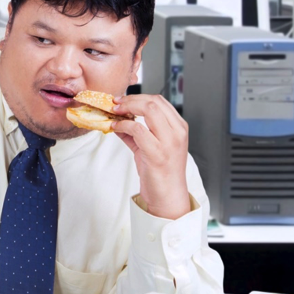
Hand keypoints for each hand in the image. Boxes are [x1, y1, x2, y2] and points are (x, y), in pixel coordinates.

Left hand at [110, 94, 190, 219]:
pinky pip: (138, 130)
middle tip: (115, 103)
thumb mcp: (150, 147)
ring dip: (127, 108)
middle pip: (154, 101)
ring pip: (149, 110)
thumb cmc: (161, 172)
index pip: (160, 100)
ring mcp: (169, 142)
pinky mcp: (158, 153)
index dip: (138, 96)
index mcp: (179, 127)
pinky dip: (123, 125)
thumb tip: (117, 121)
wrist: (168, 196)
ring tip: (114, 112)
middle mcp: (177, 132)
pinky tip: (115, 127)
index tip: (122, 100)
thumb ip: (136, 133)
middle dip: (131, 99)